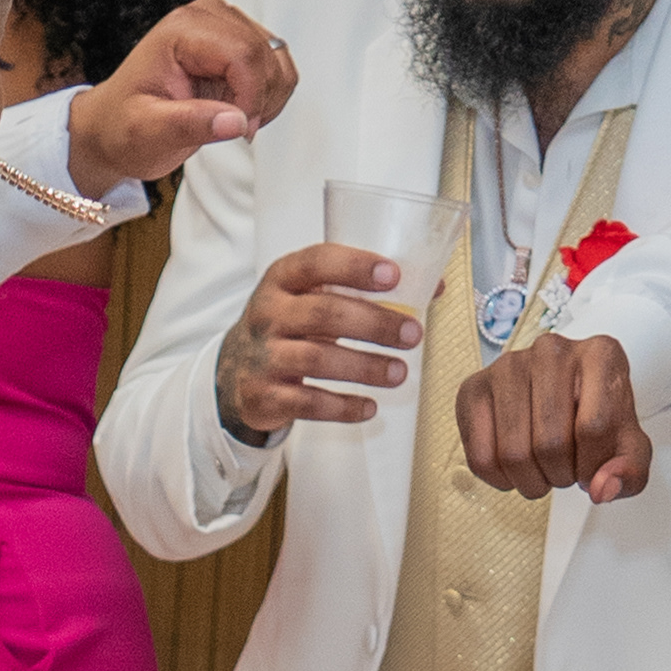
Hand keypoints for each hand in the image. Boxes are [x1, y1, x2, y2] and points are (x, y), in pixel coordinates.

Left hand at [74, 0, 295, 192]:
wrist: (114, 125)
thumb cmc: (123, 126)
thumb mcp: (146, 132)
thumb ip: (190, 125)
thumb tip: (236, 122)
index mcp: (182, 29)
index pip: (243, 53)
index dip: (251, 98)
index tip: (240, 131)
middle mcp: (208, 16)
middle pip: (264, 55)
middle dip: (257, 102)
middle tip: (230, 129)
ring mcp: (227, 25)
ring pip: (278, 60)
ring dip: (267, 100)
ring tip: (228, 120)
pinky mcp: (240, 41)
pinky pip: (278, 67)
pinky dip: (270, 96)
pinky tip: (240, 111)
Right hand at [215, 240, 423, 440]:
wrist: (235, 368)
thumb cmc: (290, 323)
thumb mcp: (313, 295)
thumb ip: (365, 288)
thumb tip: (434, 286)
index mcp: (283, 278)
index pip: (317, 262)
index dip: (355, 267)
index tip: (393, 275)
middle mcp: (268, 313)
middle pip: (323, 314)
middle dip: (374, 323)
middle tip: (412, 333)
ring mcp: (262, 356)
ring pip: (317, 360)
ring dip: (365, 367)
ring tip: (400, 373)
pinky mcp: (262, 395)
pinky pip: (306, 403)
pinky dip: (342, 407)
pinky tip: (369, 407)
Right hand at [453, 331, 651, 502]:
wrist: (562, 399)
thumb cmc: (595, 417)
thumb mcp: (628, 447)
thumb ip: (631, 471)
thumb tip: (602, 489)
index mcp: (601, 354)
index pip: (594, 427)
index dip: (592, 466)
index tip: (591, 469)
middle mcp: (552, 350)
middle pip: (551, 444)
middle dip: (560, 475)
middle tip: (564, 467)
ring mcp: (508, 366)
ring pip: (514, 454)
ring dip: (530, 480)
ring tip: (541, 467)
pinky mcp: (474, 387)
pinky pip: (480, 457)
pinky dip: (499, 478)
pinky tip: (514, 466)